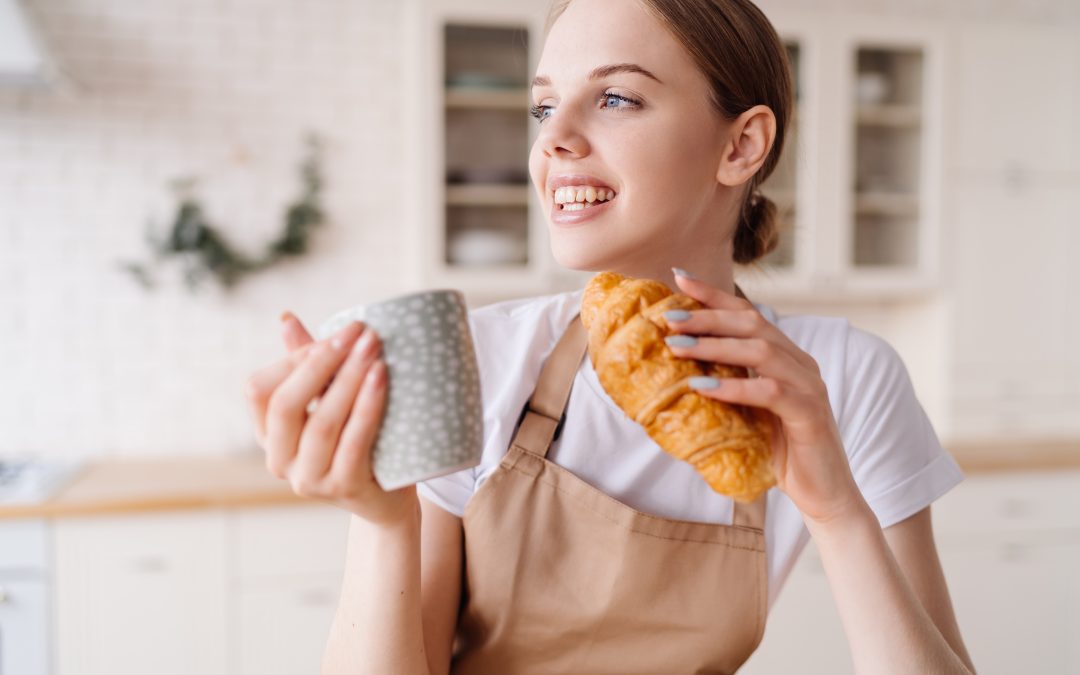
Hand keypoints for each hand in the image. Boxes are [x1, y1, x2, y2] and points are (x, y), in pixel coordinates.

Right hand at [242, 311, 416, 524]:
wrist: (389, 498)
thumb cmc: (358, 441)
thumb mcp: (330, 401)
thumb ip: (309, 364)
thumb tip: (285, 318)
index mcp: (268, 435)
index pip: (259, 390)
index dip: (294, 359)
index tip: (336, 335)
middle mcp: (279, 460)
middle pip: (286, 404)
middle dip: (322, 362)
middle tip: (360, 332)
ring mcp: (309, 480)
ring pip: (322, 422)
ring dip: (349, 379)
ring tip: (374, 348)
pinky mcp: (343, 489)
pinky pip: (353, 443)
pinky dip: (367, 407)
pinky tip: (381, 378)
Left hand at [664, 272, 865, 524]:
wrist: (824, 495)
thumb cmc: (780, 452)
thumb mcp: (747, 410)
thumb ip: (727, 384)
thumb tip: (676, 366)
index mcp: (786, 357)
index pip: (748, 315)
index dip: (714, 295)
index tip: (679, 276)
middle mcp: (801, 363)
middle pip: (753, 324)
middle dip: (708, 316)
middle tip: (668, 317)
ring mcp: (809, 387)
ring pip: (761, 351)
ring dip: (715, 346)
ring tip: (677, 347)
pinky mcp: (810, 415)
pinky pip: (771, 392)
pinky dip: (735, 387)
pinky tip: (703, 388)